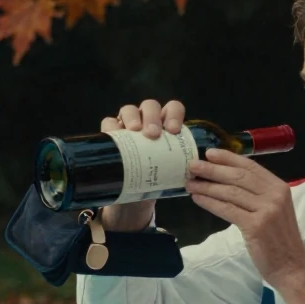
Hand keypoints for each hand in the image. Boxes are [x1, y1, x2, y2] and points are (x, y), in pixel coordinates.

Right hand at [98, 99, 184, 230]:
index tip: (174, 131)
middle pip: (150, 106)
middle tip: (153, 134)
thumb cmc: (158, 179)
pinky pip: (108, 122)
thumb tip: (195, 177)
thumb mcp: (171, 172)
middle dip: (152, 117)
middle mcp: (147, 120)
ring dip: (133, 117)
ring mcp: (127, 125)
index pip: (173, 108)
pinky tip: (115, 133)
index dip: (174, 115)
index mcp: (166, 124)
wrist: (136, 197)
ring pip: (129, 110)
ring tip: (135, 131)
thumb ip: (179, 168)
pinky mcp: (111, 134)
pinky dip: (111, 126)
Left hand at [185, 149, 304, 303]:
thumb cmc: (279, 241)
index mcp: (280, 187)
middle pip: (238, 176)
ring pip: (230, 192)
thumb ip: (258, 195)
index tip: (210, 153)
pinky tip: (198, 199)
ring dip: (207, 186)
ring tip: (190, 183)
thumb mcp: (274, 210)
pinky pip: (228, 210)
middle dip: (213, 169)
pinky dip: (210, 203)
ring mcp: (267, 210)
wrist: (292, 266)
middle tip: (192, 165)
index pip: (250, 166)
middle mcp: (275, 195)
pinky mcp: (256, 226)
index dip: (228, 158)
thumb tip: (226, 181)